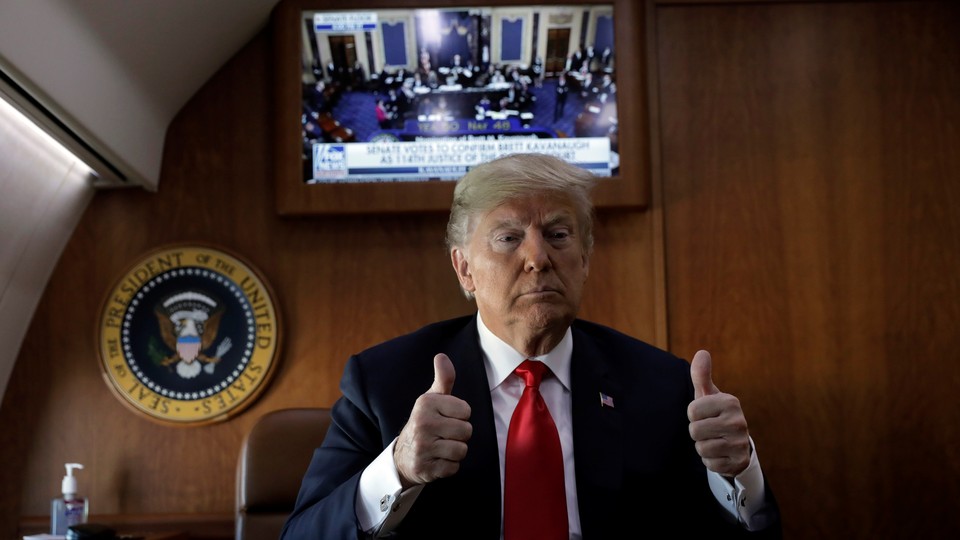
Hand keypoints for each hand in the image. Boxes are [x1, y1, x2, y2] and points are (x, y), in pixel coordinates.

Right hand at [394, 353, 472, 488]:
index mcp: (426, 403)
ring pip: (461, 450)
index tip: (447, 418)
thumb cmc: (425, 422)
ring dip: (455, 451)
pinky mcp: (425, 468)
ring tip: (441, 447)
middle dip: (460, 435)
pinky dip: (449, 466)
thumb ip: (443, 379)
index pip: (466, 410)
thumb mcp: (432, 399)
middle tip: (444, 434)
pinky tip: (437, 460)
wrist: (403, 456)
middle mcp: (422, 423)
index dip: (460, 416)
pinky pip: (453, 468)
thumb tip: (441, 356)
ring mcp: (422, 447)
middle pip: (466, 431)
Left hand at [687, 350, 751, 476]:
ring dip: (703, 446)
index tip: (705, 414)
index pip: (692, 411)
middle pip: (695, 431)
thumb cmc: (716, 414)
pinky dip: (711, 460)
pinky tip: (720, 453)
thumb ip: (701, 375)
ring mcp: (740, 443)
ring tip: (715, 440)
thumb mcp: (708, 395)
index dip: (694, 415)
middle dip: (697, 432)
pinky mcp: (738, 462)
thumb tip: (702, 352)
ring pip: (701, 448)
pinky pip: (710, 464)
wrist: (736, 443)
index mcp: (730, 402)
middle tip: (710, 429)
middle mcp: (739, 422)